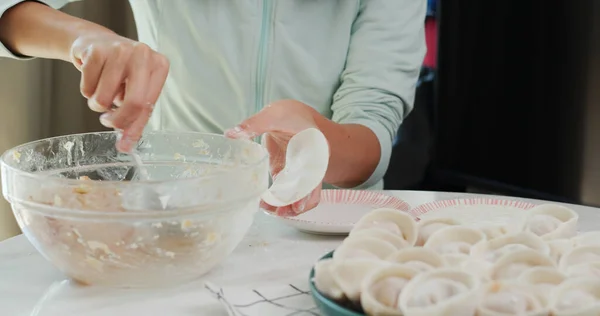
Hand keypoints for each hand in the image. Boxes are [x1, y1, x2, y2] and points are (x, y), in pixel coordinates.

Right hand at [70, 33, 169, 151]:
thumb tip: (125, 146)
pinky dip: (88, 91)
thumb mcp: (136, 92)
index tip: (124, 140)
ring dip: (98, 104)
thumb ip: (135, 119)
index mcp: (159, 65)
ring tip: (103, 92)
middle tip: (109, 122)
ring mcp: (119, 50)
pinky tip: (94, 78)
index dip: (133, 126)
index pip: (147, 105)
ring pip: (103, 99)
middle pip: (132, 103)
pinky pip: (87, 89)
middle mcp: (143, 54)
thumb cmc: (122, 72)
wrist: (96, 42)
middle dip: (117, 120)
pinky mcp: (95, 51)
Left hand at [225, 100, 323, 216]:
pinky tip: (266, 203)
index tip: (298, 202)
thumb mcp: (274, 115)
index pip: (314, 169)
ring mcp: (302, 172)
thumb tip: (231, 134)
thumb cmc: (291, 115)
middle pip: (312, 188)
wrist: (298, 117)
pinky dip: (280, 200)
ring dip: (290, 205)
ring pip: (303, 195)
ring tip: (270, 210)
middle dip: (299, 202)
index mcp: (313, 147)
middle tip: (281, 211)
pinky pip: (289, 193)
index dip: (308, 187)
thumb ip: (254, 124)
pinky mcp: (290, 176)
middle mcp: (312, 163)